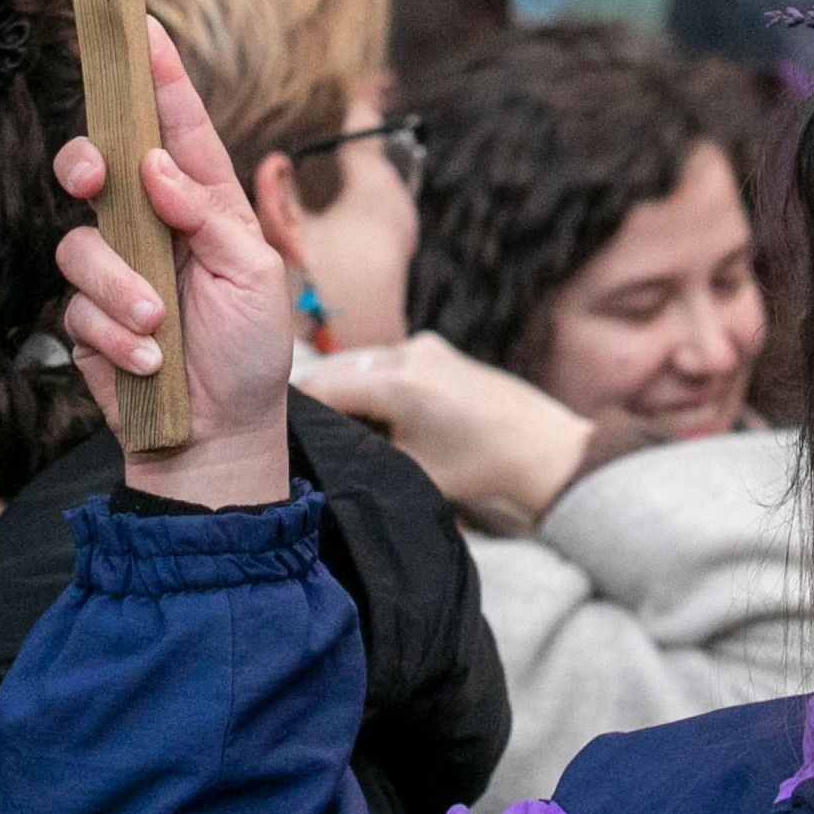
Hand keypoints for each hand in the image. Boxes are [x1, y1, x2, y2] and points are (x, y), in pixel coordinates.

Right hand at [51, 21, 296, 506]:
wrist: (218, 437)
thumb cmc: (252, 353)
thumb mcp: (256, 277)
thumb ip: (208, 215)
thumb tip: (154, 166)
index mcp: (202, 204)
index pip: (177, 130)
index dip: (159, 78)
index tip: (143, 29)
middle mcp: (153, 226)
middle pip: (99, 166)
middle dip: (87, 164)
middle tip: (94, 180)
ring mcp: (118, 270)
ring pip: (81, 244)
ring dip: (119, 288)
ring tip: (158, 329)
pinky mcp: (89, 317)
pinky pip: (75, 306)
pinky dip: (114, 335)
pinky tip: (148, 363)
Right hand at [296, 336, 594, 535]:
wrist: (542, 449)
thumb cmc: (480, 467)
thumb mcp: (410, 468)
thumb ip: (362, 448)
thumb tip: (318, 444)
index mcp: (398, 385)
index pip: (322, 388)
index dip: (294, 409)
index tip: (271, 427)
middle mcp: (408, 354)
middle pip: (336, 367)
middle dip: (314, 395)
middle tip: (292, 425)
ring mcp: (423, 346)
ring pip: (359, 361)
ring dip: (341, 385)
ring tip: (332, 420)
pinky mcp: (435, 348)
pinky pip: (384, 359)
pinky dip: (368, 379)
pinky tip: (370, 408)